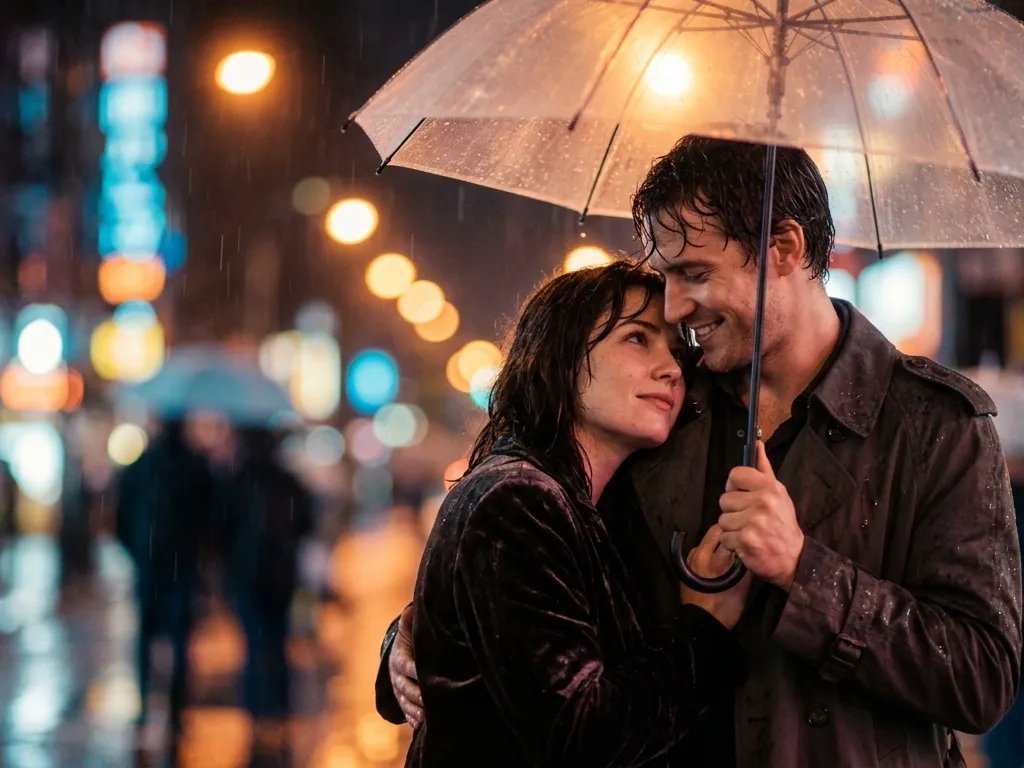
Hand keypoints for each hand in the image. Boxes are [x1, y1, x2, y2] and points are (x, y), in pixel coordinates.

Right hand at [389, 605, 423, 726]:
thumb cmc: (412, 639)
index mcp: (399, 658)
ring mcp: (400, 691)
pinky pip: (407, 712)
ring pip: (405, 703)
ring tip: (426, 718)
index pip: (406, 665)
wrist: (401, 654)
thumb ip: (410, 622)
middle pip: (405, 688)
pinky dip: (413, 719)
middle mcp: (397, 677)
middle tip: (427, 701)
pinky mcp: (404, 702)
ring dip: (415, 711)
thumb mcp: (410, 629)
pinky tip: (422, 727)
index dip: (415, 670)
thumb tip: (410, 610)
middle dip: (416, 695)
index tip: (425, 674)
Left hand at [680, 524, 752, 628]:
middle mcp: (701, 554)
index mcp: (716, 559)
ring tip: (728, 551)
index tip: (746, 536)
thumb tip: (751, 550)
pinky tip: (716, 560)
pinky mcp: (686, 565)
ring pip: (706, 540)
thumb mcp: (743, 586)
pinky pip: (699, 551)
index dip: (739, 533)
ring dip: (717, 542)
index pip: (729, 533)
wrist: (702, 623)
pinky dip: (708, 551)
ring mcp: (691, 558)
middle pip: (715, 531)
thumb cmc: (726, 607)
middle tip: (737, 540)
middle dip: (727, 533)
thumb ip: (747, 565)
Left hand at [718, 441, 804, 590]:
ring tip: (749, 532)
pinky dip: (732, 544)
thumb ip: (764, 469)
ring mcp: (753, 522)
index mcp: (770, 487)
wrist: (794, 558)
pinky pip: (724, 537)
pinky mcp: (745, 540)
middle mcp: (762, 502)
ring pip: (722, 520)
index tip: (741, 495)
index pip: (735, 475)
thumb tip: (757, 443)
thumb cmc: (782, 524)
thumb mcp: (778, 494)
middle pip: (724, 499)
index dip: (734, 486)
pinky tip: (747, 544)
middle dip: (733, 511)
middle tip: (749, 519)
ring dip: (732, 528)